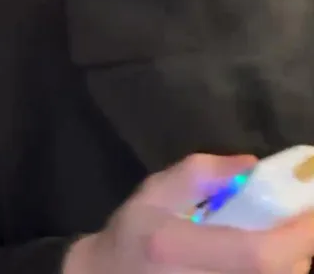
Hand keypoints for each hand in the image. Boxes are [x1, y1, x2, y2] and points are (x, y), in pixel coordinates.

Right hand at [64, 154, 313, 272]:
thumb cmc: (133, 234)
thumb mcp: (154, 191)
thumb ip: (199, 173)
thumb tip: (251, 166)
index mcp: (175, 247)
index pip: (256, 254)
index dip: (298, 236)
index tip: (311, 212)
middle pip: (279, 273)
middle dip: (298, 248)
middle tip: (292, 225)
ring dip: (287, 262)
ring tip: (268, 243)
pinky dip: (273, 270)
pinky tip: (255, 262)